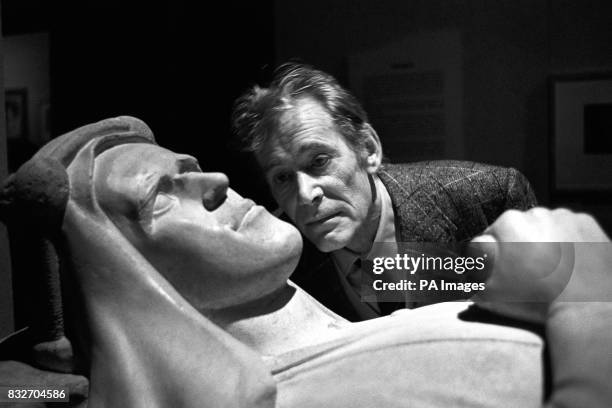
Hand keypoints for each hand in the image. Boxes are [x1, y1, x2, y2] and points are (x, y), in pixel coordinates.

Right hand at [469, 208, 609, 322]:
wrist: (587, 308)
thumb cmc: (535, 300)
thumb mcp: (489, 292)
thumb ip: (470, 275)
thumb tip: (464, 265)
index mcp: (509, 222)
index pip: (493, 234)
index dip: (496, 254)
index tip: (504, 271)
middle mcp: (536, 212)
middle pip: (522, 228)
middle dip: (522, 246)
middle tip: (528, 273)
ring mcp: (566, 216)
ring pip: (547, 228)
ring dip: (546, 242)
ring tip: (551, 270)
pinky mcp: (589, 224)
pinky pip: (572, 230)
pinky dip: (569, 243)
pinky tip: (570, 264)